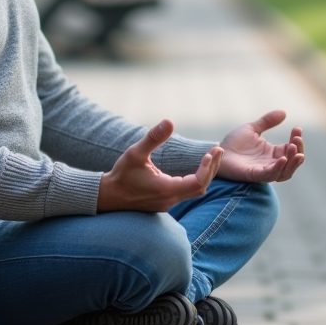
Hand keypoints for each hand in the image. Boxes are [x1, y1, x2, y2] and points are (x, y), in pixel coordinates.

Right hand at [98, 119, 222, 212]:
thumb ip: (154, 137)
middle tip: (218, 150)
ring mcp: (168, 203)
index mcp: (166, 189)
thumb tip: (170, 120)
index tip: (210, 152)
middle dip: (211, 168)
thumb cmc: (121, 174)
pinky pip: (187, 193)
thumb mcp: (135, 152)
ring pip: (195, 191)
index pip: (198, 182)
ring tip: (211, 157)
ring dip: (205, 175)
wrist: (108, 196)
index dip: (207, 167)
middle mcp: (170, 199)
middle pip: (201, 187)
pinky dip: (196, 179)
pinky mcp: (165, 203)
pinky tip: (197, 167)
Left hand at [217, 110, 304, 182]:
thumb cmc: (234, 143)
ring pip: (285, 172)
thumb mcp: (252, 128)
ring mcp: (264, 171)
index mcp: (273, 153)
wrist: (218, 151)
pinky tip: (282, 158)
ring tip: (294, 149)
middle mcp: (272, 164)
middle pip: (292, 162)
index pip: (291, 149)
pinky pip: (270, 174)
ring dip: (292, 162)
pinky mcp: (255, 175)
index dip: (297, 140)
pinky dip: (278, 168)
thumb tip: (284, 112)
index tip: (297, 128)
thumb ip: (267, 121)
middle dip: (298, 152)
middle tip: (297, 139)